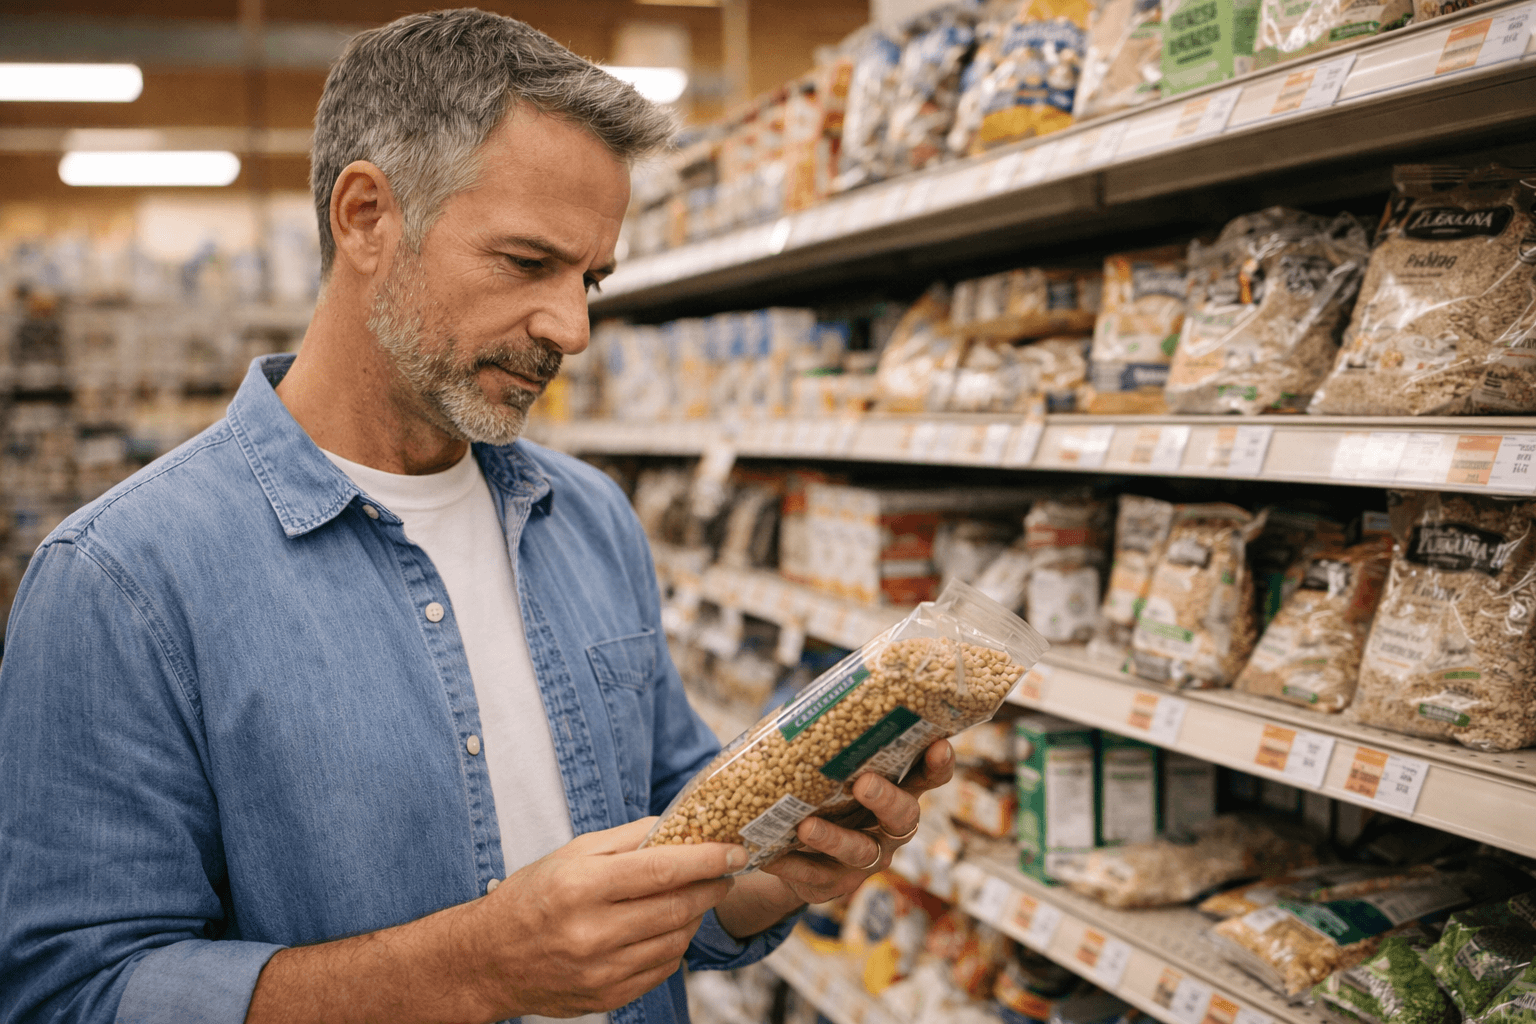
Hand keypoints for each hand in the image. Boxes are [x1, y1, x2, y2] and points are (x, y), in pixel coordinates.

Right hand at [465, 817, 742, 1018]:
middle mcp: (591, 931)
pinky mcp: (607, 996)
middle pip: (676, 907)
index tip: (734, 850)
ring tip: (696, 897)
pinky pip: (662, 969)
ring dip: (696, 916)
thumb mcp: (570, 854)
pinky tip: (670, 927)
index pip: (661, 870)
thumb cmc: (531, 897)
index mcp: (581, 886)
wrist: (488, 959)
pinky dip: (675, 944)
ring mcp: (600, 970)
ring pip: (675, 940)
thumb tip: (676, 825)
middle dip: (711, 886)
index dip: (707, 859)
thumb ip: (626, 838)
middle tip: (726, 872)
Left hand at [760, 739, 953, 905]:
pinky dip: (791, 865)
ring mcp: (864, 859)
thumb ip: (831, 746)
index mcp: (896, 793)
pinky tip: (770, 857)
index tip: (939, 745)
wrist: (793, 854)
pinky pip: (814, 875)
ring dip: (833, 838)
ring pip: (859, 851)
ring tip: (806, 826)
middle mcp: (888, 829)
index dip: (938, 765)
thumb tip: (812, 700)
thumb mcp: (830, 772)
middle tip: (863, 783)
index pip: (927, 778)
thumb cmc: (820, 796)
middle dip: (886, 799)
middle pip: (903, 816)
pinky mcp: (832, 883)